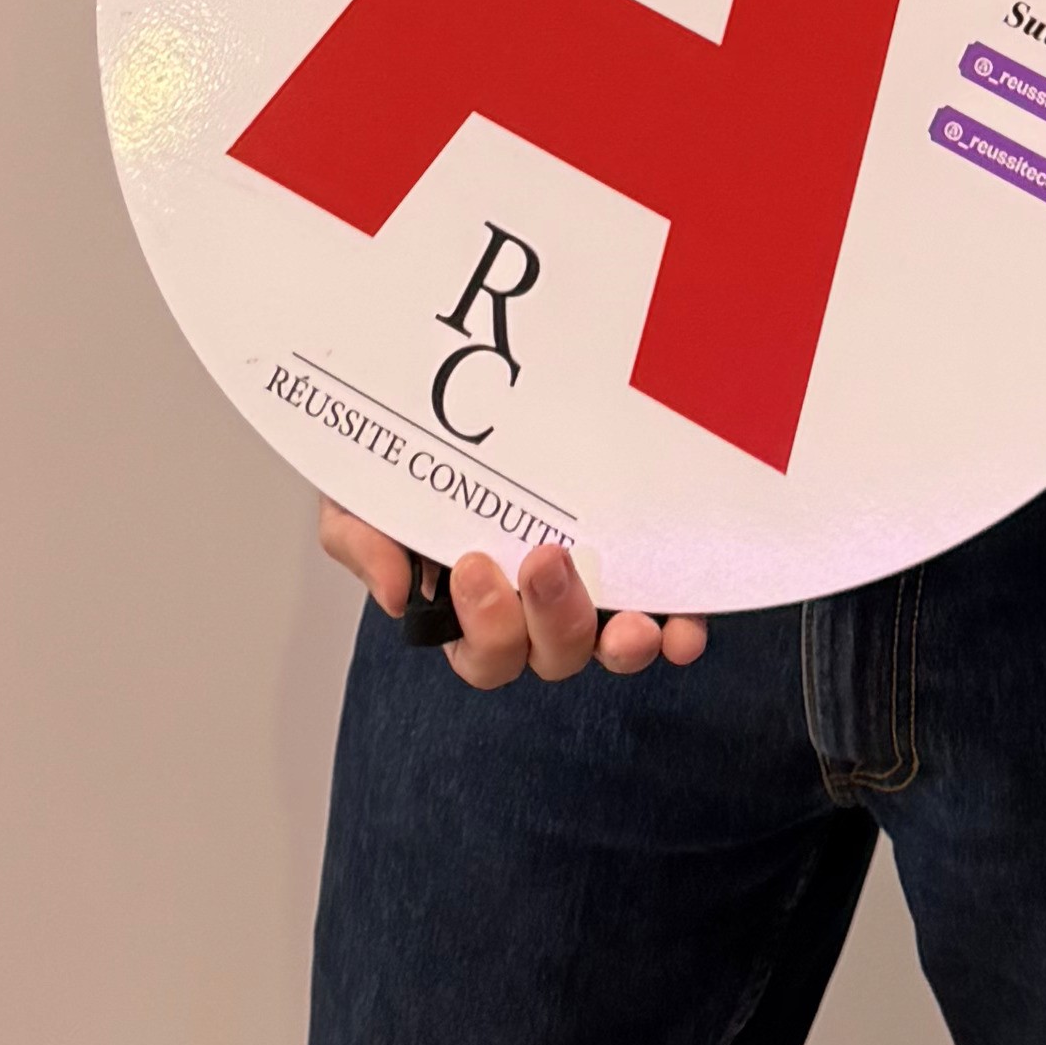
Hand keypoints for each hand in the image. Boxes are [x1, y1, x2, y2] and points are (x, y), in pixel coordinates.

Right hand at [316, 500, 708, 686]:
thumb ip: (361, 540)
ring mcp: (591, 592)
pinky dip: (677, 628)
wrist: (462, 389)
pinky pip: (664, 613)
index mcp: (472, 608)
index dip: (484, 627)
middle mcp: (536, 611)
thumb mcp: (363, 493)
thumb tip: (394, 593)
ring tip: (632, 627)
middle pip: (549, 655)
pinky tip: (684, 628)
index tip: (474, 566)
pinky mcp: (638, 566)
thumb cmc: (413, 461)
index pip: (484, 652)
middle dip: (552, 622)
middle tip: (546, 560)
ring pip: (608, 645)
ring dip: (622, 645)